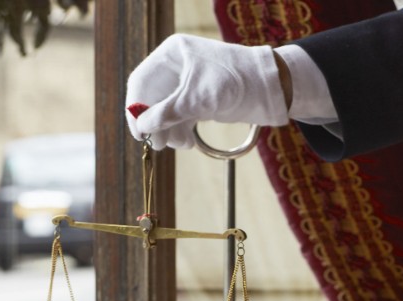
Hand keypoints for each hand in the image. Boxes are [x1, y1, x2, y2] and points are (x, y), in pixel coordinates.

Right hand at [125, 34, 288, 149]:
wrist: (266, 89)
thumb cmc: (234, 82)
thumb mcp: (197, 99)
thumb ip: (167, 113)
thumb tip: (143, 127)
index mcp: (172, 55)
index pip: (141, 81)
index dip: (136, 108)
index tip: (139, 133)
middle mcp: (176, 68)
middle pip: (152, 99)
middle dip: (155, 124)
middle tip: (160, 145)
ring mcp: (186, 85)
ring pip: (165, 112)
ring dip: (169, 131)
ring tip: (181, 145)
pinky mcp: (197, 100)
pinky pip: (179, 118)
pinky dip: (180, 132)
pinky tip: (187, 143)